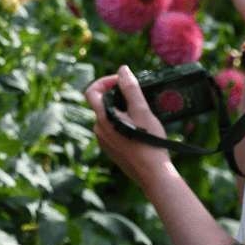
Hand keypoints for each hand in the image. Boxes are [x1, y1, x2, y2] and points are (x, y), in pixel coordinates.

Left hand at [85, 66, 173, 189]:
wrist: (153, 174)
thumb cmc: (148, 142)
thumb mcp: (141, 110)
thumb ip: (130, 88)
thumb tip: (122, 70)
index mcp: (102, 118)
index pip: (91, 91)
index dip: (104, 81)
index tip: (122, 82)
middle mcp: (98, 129)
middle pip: (101, 103)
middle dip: (117, 95)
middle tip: (136, 95)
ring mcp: (104, 140)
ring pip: (108, 117)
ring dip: (121, 110)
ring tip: (141, 112)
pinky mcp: (111, 149)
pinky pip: (113, 130)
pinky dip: (123, 123)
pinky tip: (140, 128)